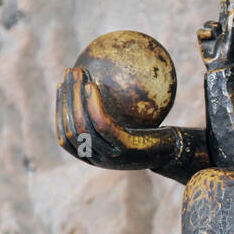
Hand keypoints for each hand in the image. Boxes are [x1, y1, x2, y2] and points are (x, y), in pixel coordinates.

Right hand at [55, 67, 172, 169]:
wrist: (173, 151)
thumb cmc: (149, 136)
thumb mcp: (124, 126)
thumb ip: (105, 116)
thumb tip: (89, 84)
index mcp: (93, 157)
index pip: (65, 136)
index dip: (60, 110)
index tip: (61, 86)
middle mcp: (97, 159)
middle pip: (71, 129)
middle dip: (66, 98)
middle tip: (70, 73)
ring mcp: (110, 155)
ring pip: (83, 125)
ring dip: (77, 96)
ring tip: (80, 73)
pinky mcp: (124, 148)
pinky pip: (103, 124)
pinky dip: (94, 105)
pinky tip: (92, 86)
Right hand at [198, 0, 233, 71]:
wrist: (218, 65)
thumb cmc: (228, 52)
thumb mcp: (231, 37)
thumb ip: (232, 23)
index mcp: (232, 32)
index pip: (233, 19)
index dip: (233, 11)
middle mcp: (223, 33)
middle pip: (222, 17)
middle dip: (223, 8)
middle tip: (224, 0)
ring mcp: (213, 36)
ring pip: (209, 23)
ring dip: (212, 26)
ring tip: (215, 34)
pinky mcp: (203, 39)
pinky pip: (201, 30)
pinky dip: (205, 33)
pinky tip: (209, 38)